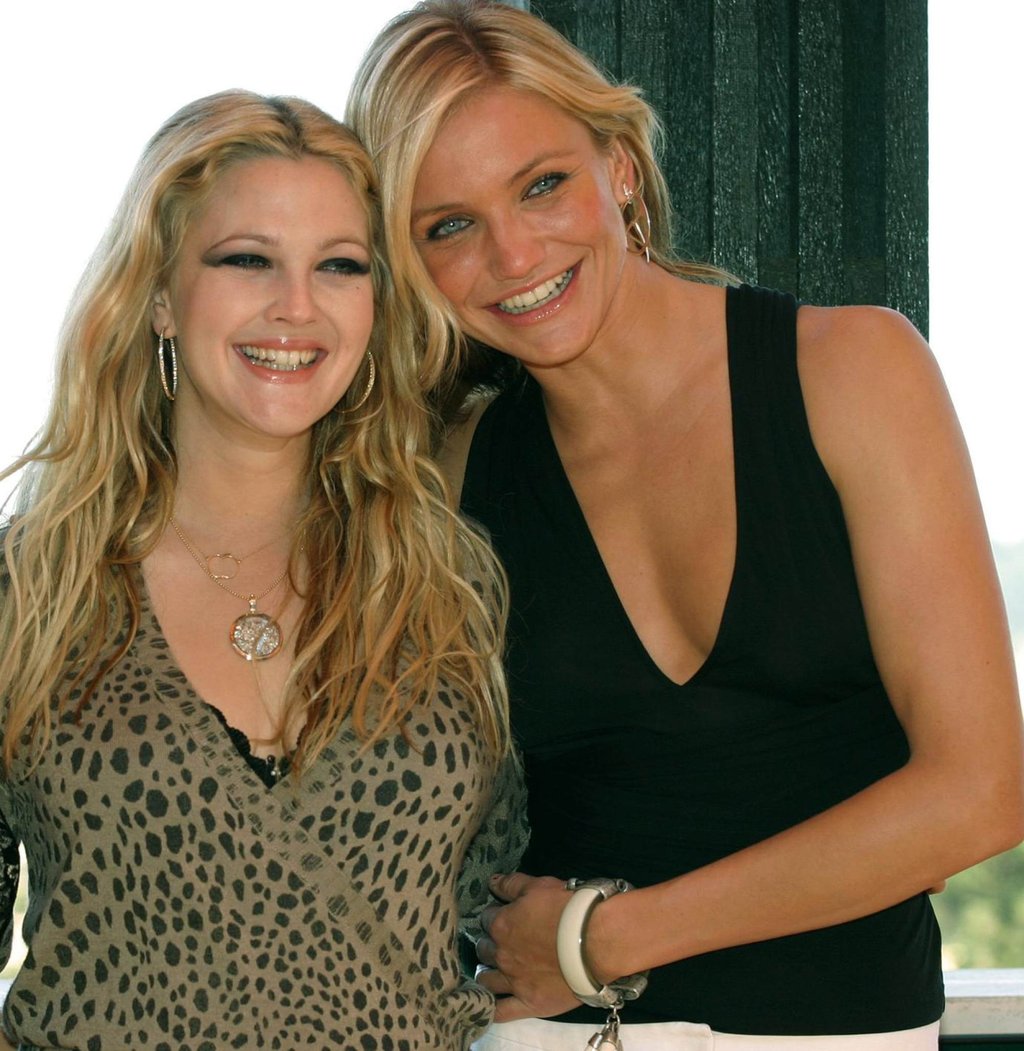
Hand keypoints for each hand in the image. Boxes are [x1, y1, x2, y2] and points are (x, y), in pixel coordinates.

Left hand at [474, 871, 581, 1021]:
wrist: (596, 942)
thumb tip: (491, 882)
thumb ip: (511, 884)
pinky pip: (501, 1012)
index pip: (486, 918)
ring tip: (495, 969)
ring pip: (486, 979)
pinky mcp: (528, 1004)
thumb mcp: (539, 885)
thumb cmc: (567, 909)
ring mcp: (513, 981)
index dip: (495, 915)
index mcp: (501, 924)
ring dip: (487, 971)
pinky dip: (491, 1010)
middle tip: (504, 941)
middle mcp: (501, 954)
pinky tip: (488, 1005)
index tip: (505, 915)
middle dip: (490, 943)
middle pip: (484, 949)